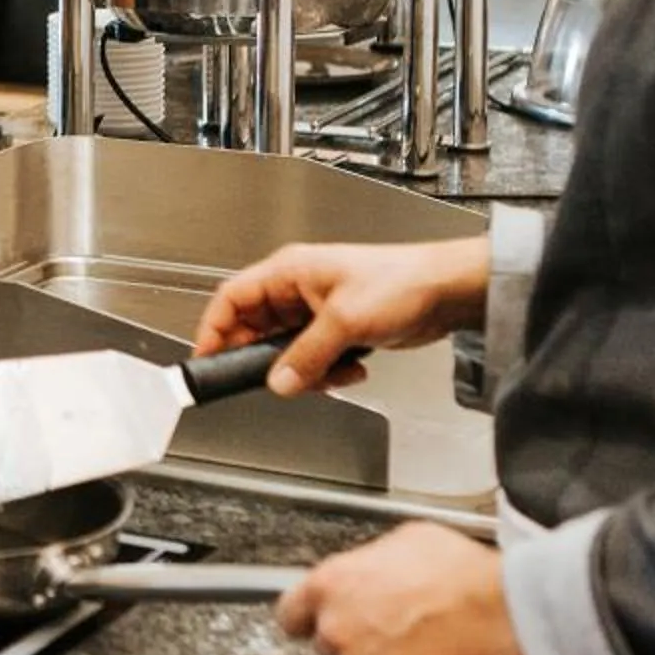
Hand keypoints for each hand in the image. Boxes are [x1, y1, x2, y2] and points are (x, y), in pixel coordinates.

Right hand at [190, 235, 490, 395]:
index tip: (209, 360)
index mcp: (289, 272)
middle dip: (268, 360)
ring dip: (306, 370)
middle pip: (256, 330)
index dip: (215, 329)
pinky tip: (353, 368)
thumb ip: (306, 356)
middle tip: (278, 379)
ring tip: (333, 373)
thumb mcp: (344, 321)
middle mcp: (297, 291)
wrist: (446, 292)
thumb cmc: (401, 282)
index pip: (232, 298)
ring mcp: (316, 311)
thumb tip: (278, 382)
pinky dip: (327, 372)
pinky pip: (313, 358)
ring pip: (286, 351)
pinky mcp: (336, 330)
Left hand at [277, 523, 530, 654]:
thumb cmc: (464, 575)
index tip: (314, 626)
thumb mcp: (407, 542)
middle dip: (358, 643)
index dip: (306, 620)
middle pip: (331, 648)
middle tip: (400, 637)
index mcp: (332, 585)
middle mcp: (337, 632)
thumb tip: (370, 575)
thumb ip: (371, 565)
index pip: (292, 613)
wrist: (506, 618)